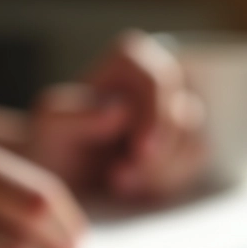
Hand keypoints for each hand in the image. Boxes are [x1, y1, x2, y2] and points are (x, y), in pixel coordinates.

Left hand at [29, 31, 205, 199]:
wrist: (58, 175)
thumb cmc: (52, 143)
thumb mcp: (50, 129)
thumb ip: (76, 115)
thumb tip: (119, 109)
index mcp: (130, 60)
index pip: (160, 79)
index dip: (158, 115)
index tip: (141, 151)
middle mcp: (160, 80)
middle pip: (186, 115)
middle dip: (158, 157)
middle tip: (120, 181)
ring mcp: (177, 112)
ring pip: (196, 142)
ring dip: (161, 172)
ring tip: (119, 184)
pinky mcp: (185, 143)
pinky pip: (196, 162)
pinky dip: (169, 181)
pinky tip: (136, 187)